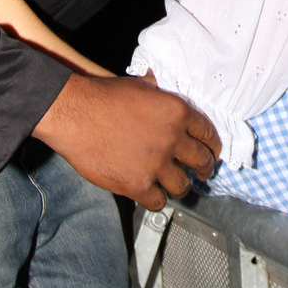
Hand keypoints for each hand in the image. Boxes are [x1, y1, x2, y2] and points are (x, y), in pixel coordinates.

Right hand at [33, 72, 221, 210]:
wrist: (75, 114)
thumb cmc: (102, 97)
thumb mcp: (141, 86)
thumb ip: (159, 95)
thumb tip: (162, 91)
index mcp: (177, 112)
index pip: (208, 133)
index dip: (212, 145)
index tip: (211, 152)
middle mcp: (172, 138)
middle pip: (201, 161)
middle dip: (204, 169)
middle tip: (201, 173)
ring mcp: (155, 164)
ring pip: (181, 186)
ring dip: (179, 186)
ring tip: (174, 185)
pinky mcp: (137, 184)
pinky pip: (158, 201)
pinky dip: (155, 198)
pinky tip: (150, 193)